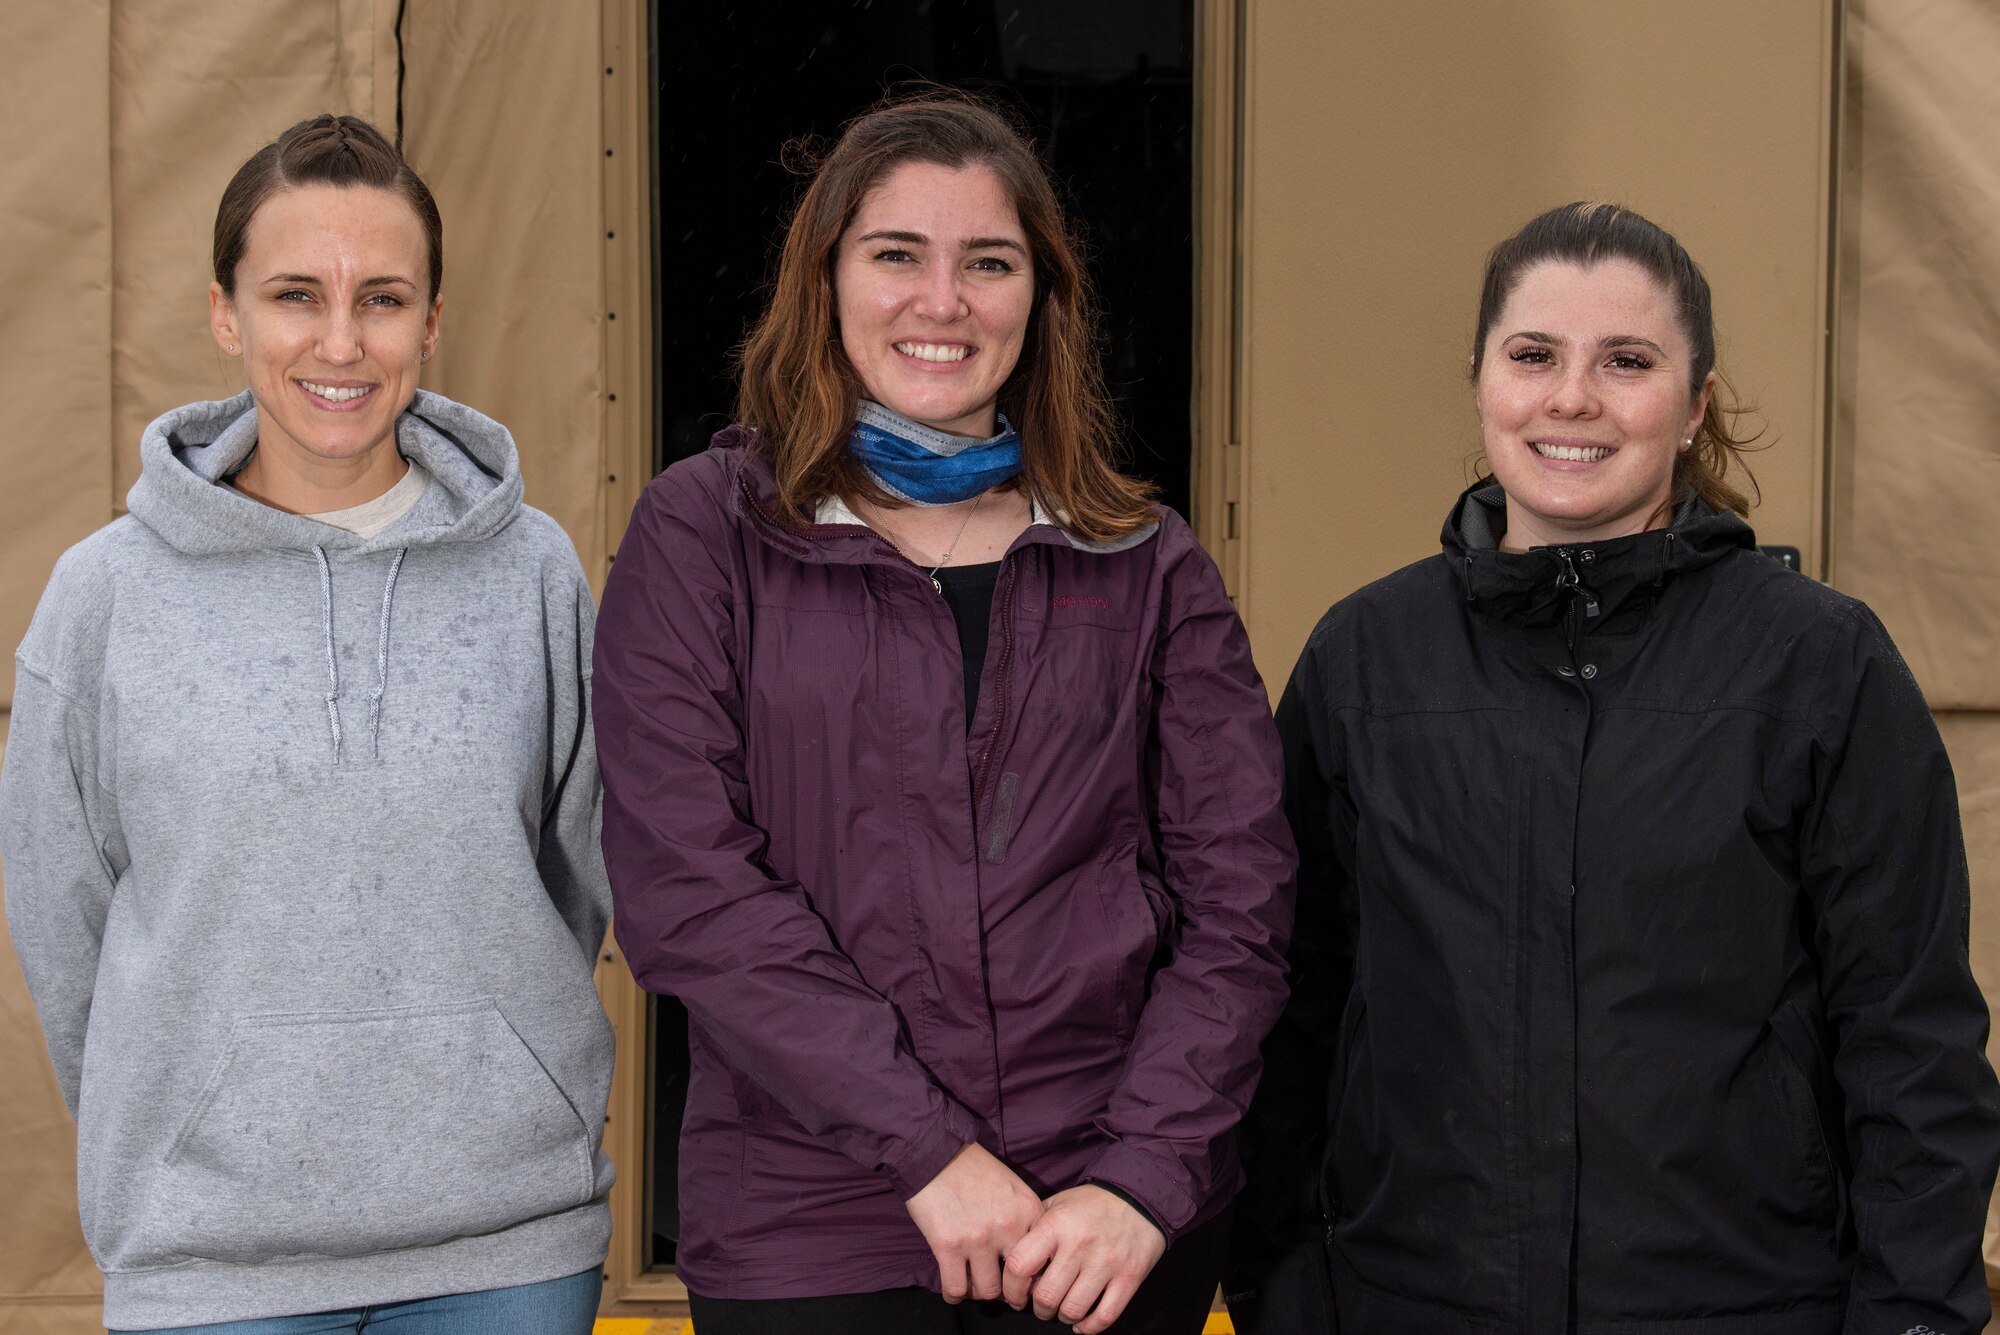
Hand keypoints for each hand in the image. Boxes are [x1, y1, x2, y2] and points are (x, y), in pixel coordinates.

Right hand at [905, 1143, 1046, 1303]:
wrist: (936, 1152)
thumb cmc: (974, 1168)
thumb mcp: (1013, 1187)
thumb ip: (1026, 1218)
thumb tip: (1032, 1256)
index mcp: (1029, 1211)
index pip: (1044, 1260)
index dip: (1035, 1276)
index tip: (1026, 1280)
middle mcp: (1008, 1227)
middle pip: (1018, 1282)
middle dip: (1012, 1294)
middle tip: (1005, 1295)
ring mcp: (978, 1239)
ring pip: (988, 1291)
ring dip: (981, 1294)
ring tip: (976, 1287)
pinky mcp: (948, 1246)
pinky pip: (955, 1289)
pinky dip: (954, 1294)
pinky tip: (954, 1289)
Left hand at [1001, 1184, 1166, 1332]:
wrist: (1139, 1196)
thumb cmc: (1091, 1203)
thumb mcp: (1057, 1203)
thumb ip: (1033, 1228)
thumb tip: (1009, 1257)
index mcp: (1056, 1224)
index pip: (1019, 1266)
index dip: (1011, 1288)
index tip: (1015, 1295)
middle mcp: (1079, 1244)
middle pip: (1046, 1296)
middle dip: (1039, 1309)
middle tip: (1041, 1305)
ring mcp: (1106, 1262)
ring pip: (1073, 1310)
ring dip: (1063, 1317)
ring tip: (1062, 1310)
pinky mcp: (1129, 1277)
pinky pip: (1104, 1316)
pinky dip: (1089, 1327)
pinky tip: (1082, 1322)